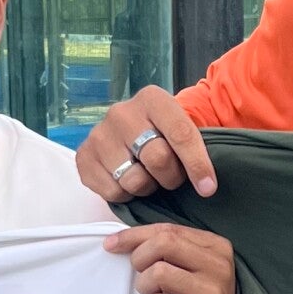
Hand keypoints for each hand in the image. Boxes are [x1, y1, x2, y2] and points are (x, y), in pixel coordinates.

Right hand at [77, 87, 216, 201]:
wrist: (128, 133)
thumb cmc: (162, 134)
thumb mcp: (181, 127)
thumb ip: (197, 147)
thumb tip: (208, 186)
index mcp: (152, 99)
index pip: (181, 134)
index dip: (197, 165)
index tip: (208, 188)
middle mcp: (121, 112)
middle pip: (158, 159)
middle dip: (171, 177)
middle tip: (171, 177)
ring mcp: (99, 134)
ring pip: (134, 180)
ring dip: (147, 187)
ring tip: (147, 176)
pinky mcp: (84, 157)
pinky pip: (113, 192)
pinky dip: (125, 194)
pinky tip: (127, 180)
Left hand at [105, 225, 237, 293]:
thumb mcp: (189, 265)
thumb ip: (165, 247)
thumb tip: (118, 240)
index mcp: (215, 246)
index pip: (168, 229)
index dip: (134, 235)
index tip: (112, 244)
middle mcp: (219, 265)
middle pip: (164, 243)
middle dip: (140, 258)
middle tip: (141, 274)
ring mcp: (214, 292)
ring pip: (159, 272)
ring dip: (145, 285)